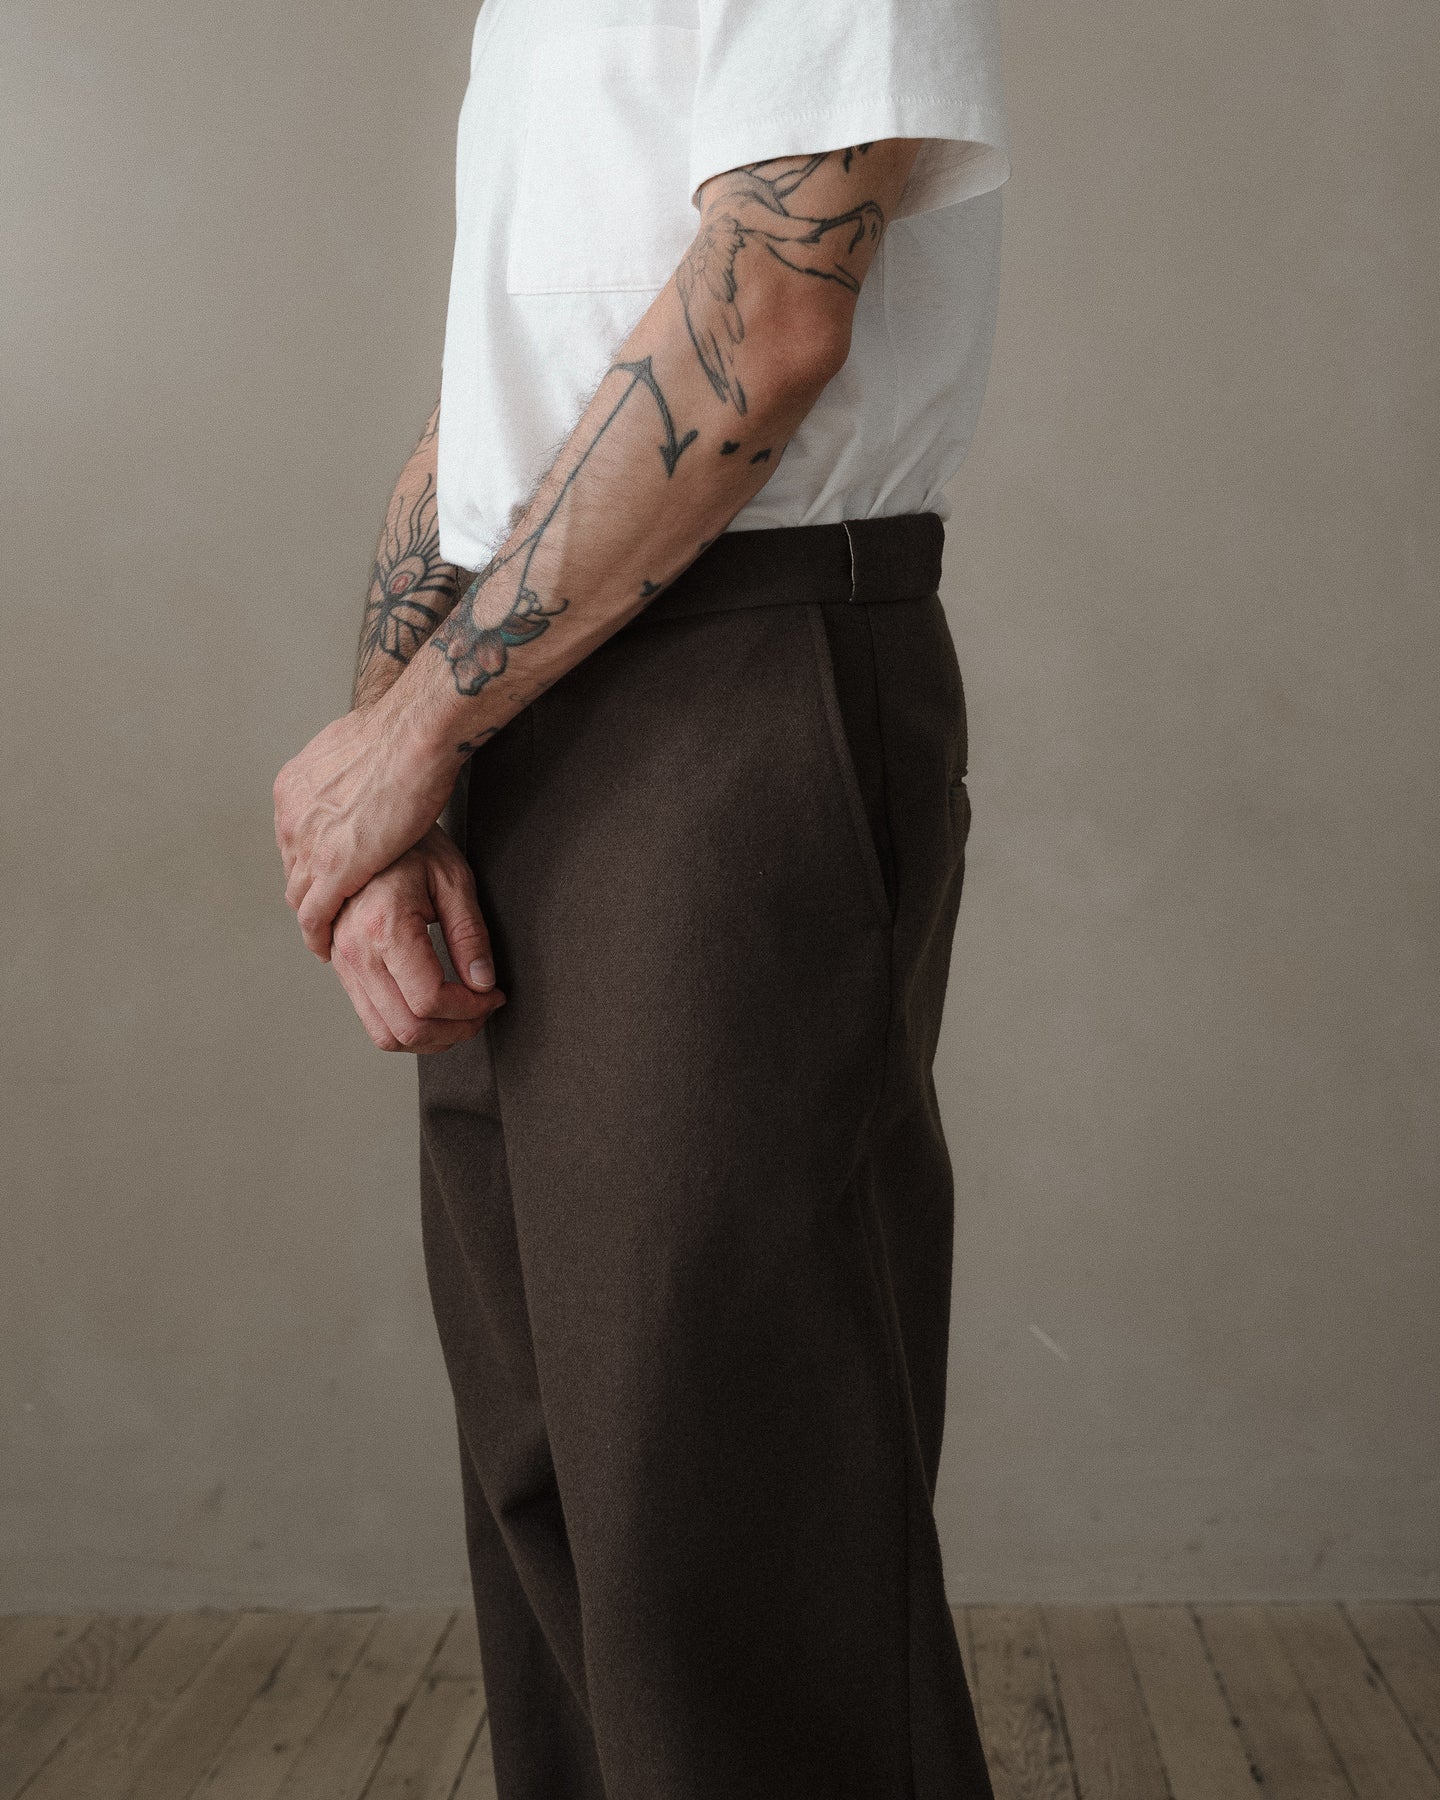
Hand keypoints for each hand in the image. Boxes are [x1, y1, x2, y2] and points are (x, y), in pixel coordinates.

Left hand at [274, 700, 455, 957]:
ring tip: (327, 933)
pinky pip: (314, 916)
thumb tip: (356, 767)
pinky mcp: (331, 872)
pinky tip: (326, 948)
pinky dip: (317, 935)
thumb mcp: (354, 746)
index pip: (294, 836)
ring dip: (312, 915)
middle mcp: (291, 817)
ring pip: (299, 894)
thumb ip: (345, 767)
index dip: (310, 857)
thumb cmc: (401, 736)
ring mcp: (307, 846)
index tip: (324, 871)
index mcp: (295, 787)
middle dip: (309, 887)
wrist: (412, 739)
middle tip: (327, 907)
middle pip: (292, 866)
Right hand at [330, 827, 504, 1052]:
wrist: (365, 830)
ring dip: (430, 1038)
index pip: (429, 1000)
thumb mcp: (454, 881)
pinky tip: (435, 1008)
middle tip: (483, 1012)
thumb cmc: (412, 846)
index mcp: (383, 926)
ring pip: (385, 1034)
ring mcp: (342, 962)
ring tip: (461, 1016)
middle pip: (406, 1028)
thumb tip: (484, 984)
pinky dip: (406, 1027)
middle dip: (454, 1031)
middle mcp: (355, 951)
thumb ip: (470, 936)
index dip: (470, 1010)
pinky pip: (372, 1019)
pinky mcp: (342, 967)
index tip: (494, 997)